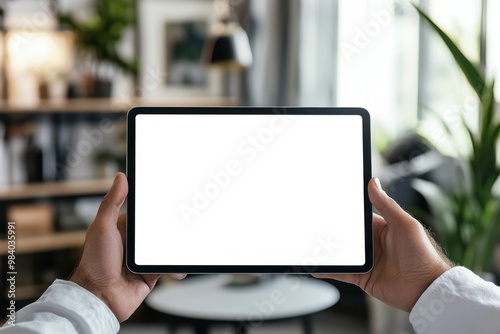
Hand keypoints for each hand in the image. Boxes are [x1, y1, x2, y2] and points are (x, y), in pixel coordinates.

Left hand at [70, 173, 184, 321]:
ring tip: (186, 242)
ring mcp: (143, 259)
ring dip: (176, 247)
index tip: (172, 197)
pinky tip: (179, 266)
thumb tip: (121, 178)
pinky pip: (168, 266)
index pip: (145, 213)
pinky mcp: (151, 273)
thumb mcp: (102, 227)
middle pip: (159, 230)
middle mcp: (134, 243)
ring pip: (167, 247)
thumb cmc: (95, 263)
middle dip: (173, 226)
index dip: (158, 205)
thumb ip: (112, 202)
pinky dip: (176, 266)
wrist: (101, 298)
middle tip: (187, 219)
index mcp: (123, 228)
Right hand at [314, 178, 452, 311]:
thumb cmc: (423, 255)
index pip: (356, 217)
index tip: (326, 204)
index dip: (343, 212)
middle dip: (330, 231)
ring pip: (340, 253)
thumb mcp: (404, 224)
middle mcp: (371, 243)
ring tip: (310, 246)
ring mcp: (366, 261)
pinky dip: (328, 270)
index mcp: (381, 227)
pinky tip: (316, 267)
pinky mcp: (362, 277)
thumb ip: (387, 205)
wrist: (426, 289)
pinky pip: (341, 272)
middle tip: (312, 226)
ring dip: (327, 251)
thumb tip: (374, 182)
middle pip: (345, 235)